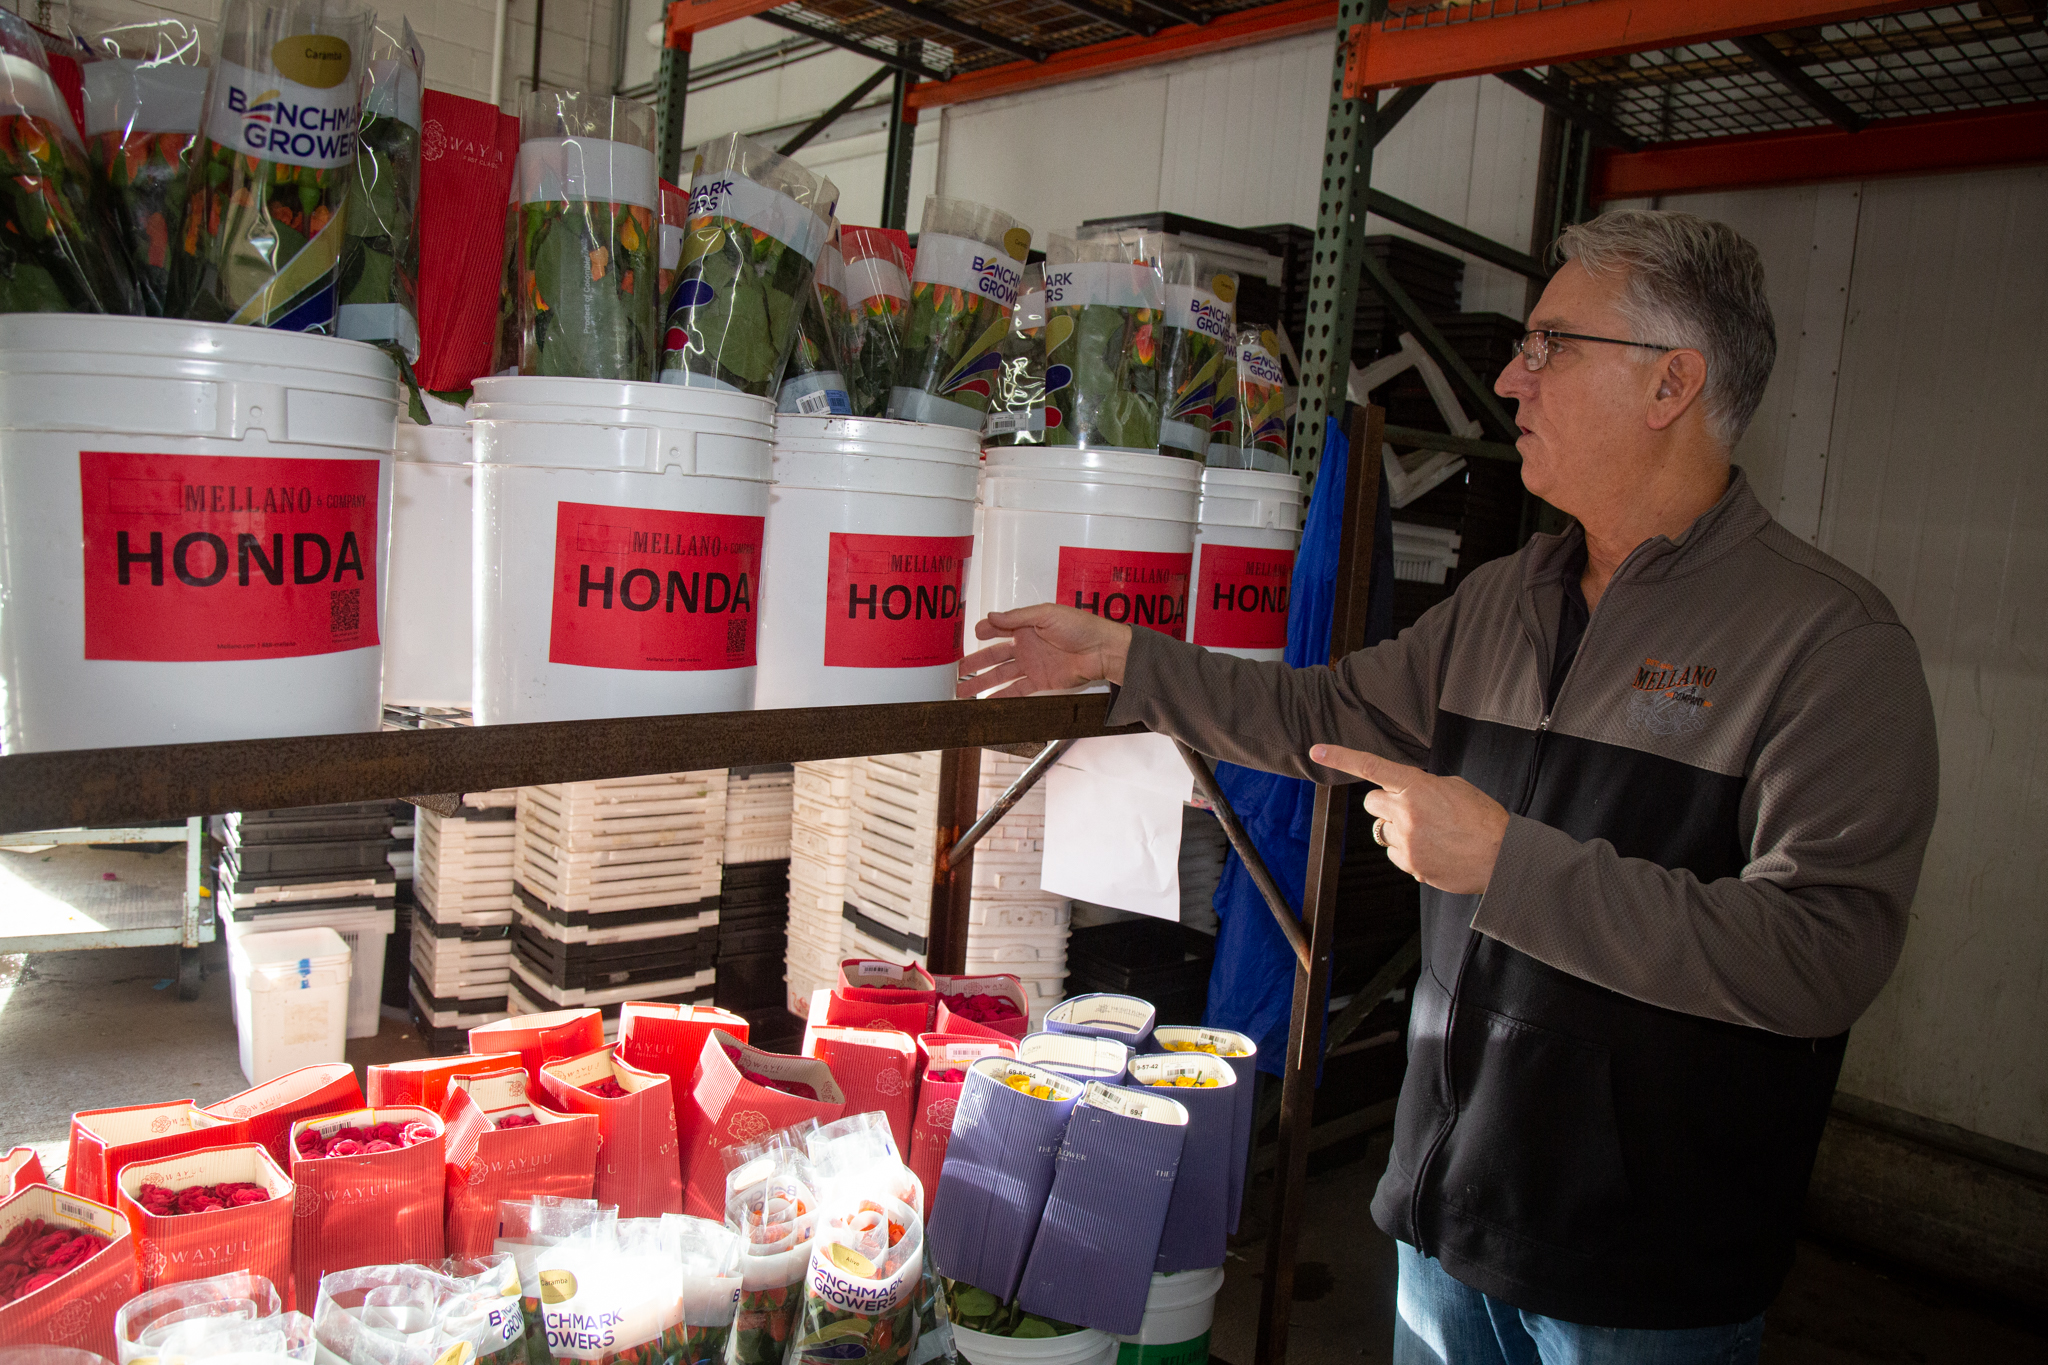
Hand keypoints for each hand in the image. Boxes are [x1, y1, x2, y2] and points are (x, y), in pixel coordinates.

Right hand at [956, 605, 1132, 698]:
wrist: (1101, 650)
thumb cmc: (1080, 627)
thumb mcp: (1046, 614)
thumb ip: (1017, 617)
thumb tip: (991, 616)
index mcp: (1027, 625)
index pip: (999, 629)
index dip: (984, 632)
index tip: (971, 636)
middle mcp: (1026, 645)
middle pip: (994, 655)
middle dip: (975, 663)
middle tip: (957, 671)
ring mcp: (1032, 664)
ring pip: (1000, 675)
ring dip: (982, 682)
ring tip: (963, 691)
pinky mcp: (1040, 681)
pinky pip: (1016, 690)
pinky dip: (1001, 696)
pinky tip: (986, 702)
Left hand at [1311, 744, 1508, 894]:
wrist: (1501, 856)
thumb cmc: (1483, 819)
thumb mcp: (1454, 788)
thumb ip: (1422, 786)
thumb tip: (1403, 792)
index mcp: (1418, 787)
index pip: (1372, 766)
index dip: (1341, 757)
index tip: (1316, 750)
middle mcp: (1406, 812)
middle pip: (1372, 802)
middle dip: (1385, 804)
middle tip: (1410, 809)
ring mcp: (1407, 840)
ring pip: (1382, 831)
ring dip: (1398, 829)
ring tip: (1430, 833)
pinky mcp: (1411, 864)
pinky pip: (1395, 854)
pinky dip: (1408, 852)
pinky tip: (1433, 850)